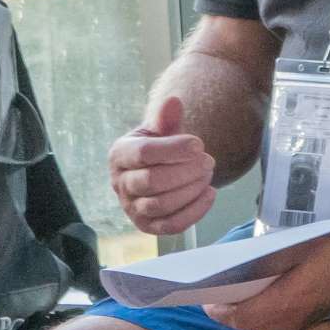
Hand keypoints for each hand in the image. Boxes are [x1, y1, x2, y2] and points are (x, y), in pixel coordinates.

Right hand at [108, 96, 216, 234]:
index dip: (173, 149)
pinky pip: (172, 225)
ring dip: (191, 189)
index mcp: (120, 154)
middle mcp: (120, 184)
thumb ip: (165, 118)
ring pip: (161, 204)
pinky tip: (210, 193)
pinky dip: (195, 211)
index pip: (144, 153)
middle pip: (152, 181)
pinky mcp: (148, 227)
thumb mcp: (158, 130)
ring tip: (209, 174)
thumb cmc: (157, 148)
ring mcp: (132, 208)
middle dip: (186, 171)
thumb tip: (173, 102)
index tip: (199, 144)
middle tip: (209, 161)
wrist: (152, 170)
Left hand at [204, 221, 329, 329]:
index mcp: (289, 299)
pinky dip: (264, 316)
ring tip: (233, 297)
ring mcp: (305, 326)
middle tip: (214, 296)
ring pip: (263, 328)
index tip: (205, 297)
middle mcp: (295, 320)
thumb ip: (270, 258)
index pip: (241, 315)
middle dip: (228, 313)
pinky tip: (261, 299)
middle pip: (248, 326)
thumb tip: (238, 264)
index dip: (219, 309)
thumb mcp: (303, 245)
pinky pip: (280, 326)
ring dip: (246, 316)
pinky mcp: (315, 325)